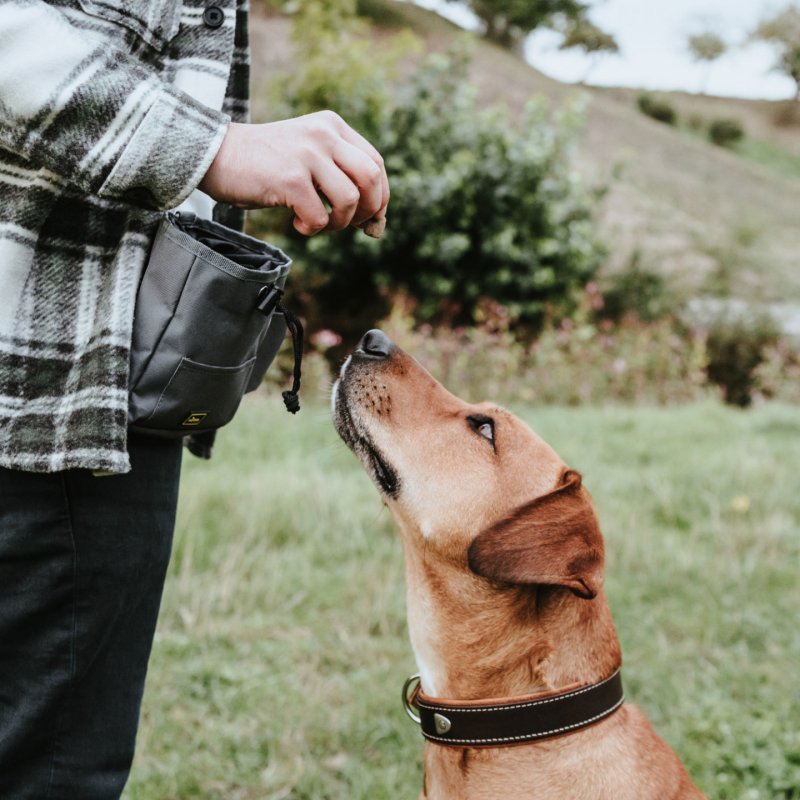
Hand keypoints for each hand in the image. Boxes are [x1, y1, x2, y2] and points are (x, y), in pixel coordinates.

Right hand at [199, 111, 388, 236]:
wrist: (214, 155)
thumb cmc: (262, 165)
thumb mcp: (307, 159)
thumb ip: (338, 178)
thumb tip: (375, 223)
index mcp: (332, 126)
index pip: (376, 163)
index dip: (380, 197)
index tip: (371, 220)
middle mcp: (323, 134)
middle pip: (371, 179)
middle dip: (368, 212)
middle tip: (349, 226)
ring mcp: (307, 154)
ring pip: (350, 200)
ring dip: (339, 223)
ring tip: (317, 223)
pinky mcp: (290, 177)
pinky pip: (321, 216)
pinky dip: (313, 228)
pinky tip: (297, 222)